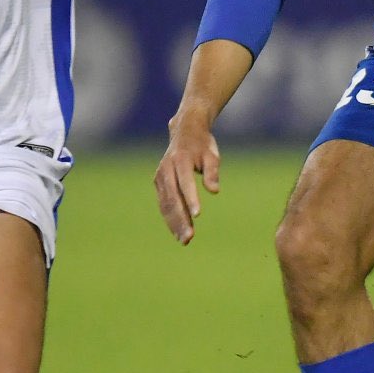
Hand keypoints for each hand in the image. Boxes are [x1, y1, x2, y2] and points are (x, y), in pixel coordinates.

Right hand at [153, 112, 221, 245]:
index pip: (185, 183)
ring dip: (174, 224)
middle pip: (173, 198)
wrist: (184, 131)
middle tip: (189, 238)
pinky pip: (164, 204)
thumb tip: (214, 191)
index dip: (191, 199)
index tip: (197, 215)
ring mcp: (160, 177)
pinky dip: (170, 219)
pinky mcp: (159, 183)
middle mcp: (166, 169)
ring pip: (166, 204)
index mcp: (180, 160)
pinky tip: (178, 232)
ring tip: (185, 240)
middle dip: (180, 220)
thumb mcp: (212, 155)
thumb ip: (212, 172)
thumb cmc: (202, 145)